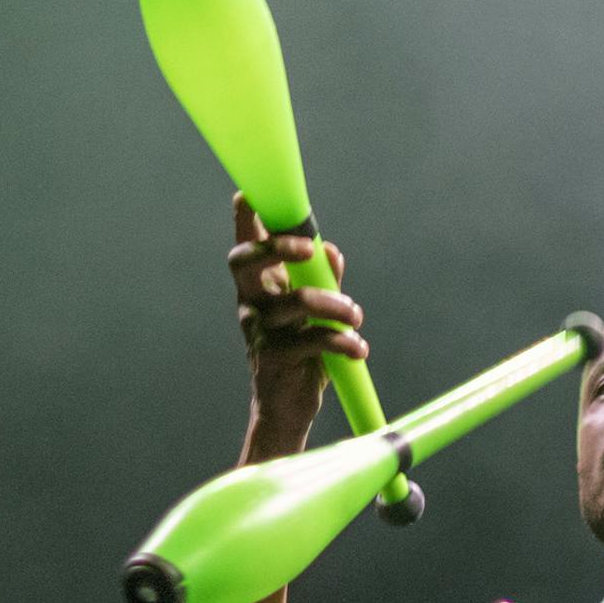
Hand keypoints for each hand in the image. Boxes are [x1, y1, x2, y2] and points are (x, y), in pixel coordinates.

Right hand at [226, 192, 367, 449]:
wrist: (287, 407)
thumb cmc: (300, 353)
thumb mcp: (312, 314)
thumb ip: (322, 281)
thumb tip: (331, 250)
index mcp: (258, 288)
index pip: (244, 246)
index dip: (244, 220)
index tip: (250, 195)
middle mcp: (251, 303)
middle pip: (245, 263)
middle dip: (276, 248)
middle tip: (308, 248)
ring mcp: (259, 331)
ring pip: (294, 302)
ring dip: (334, 305)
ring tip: (355, 316)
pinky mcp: (274, 359)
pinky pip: (313, 341)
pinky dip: (343, 342)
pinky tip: (358, 349)